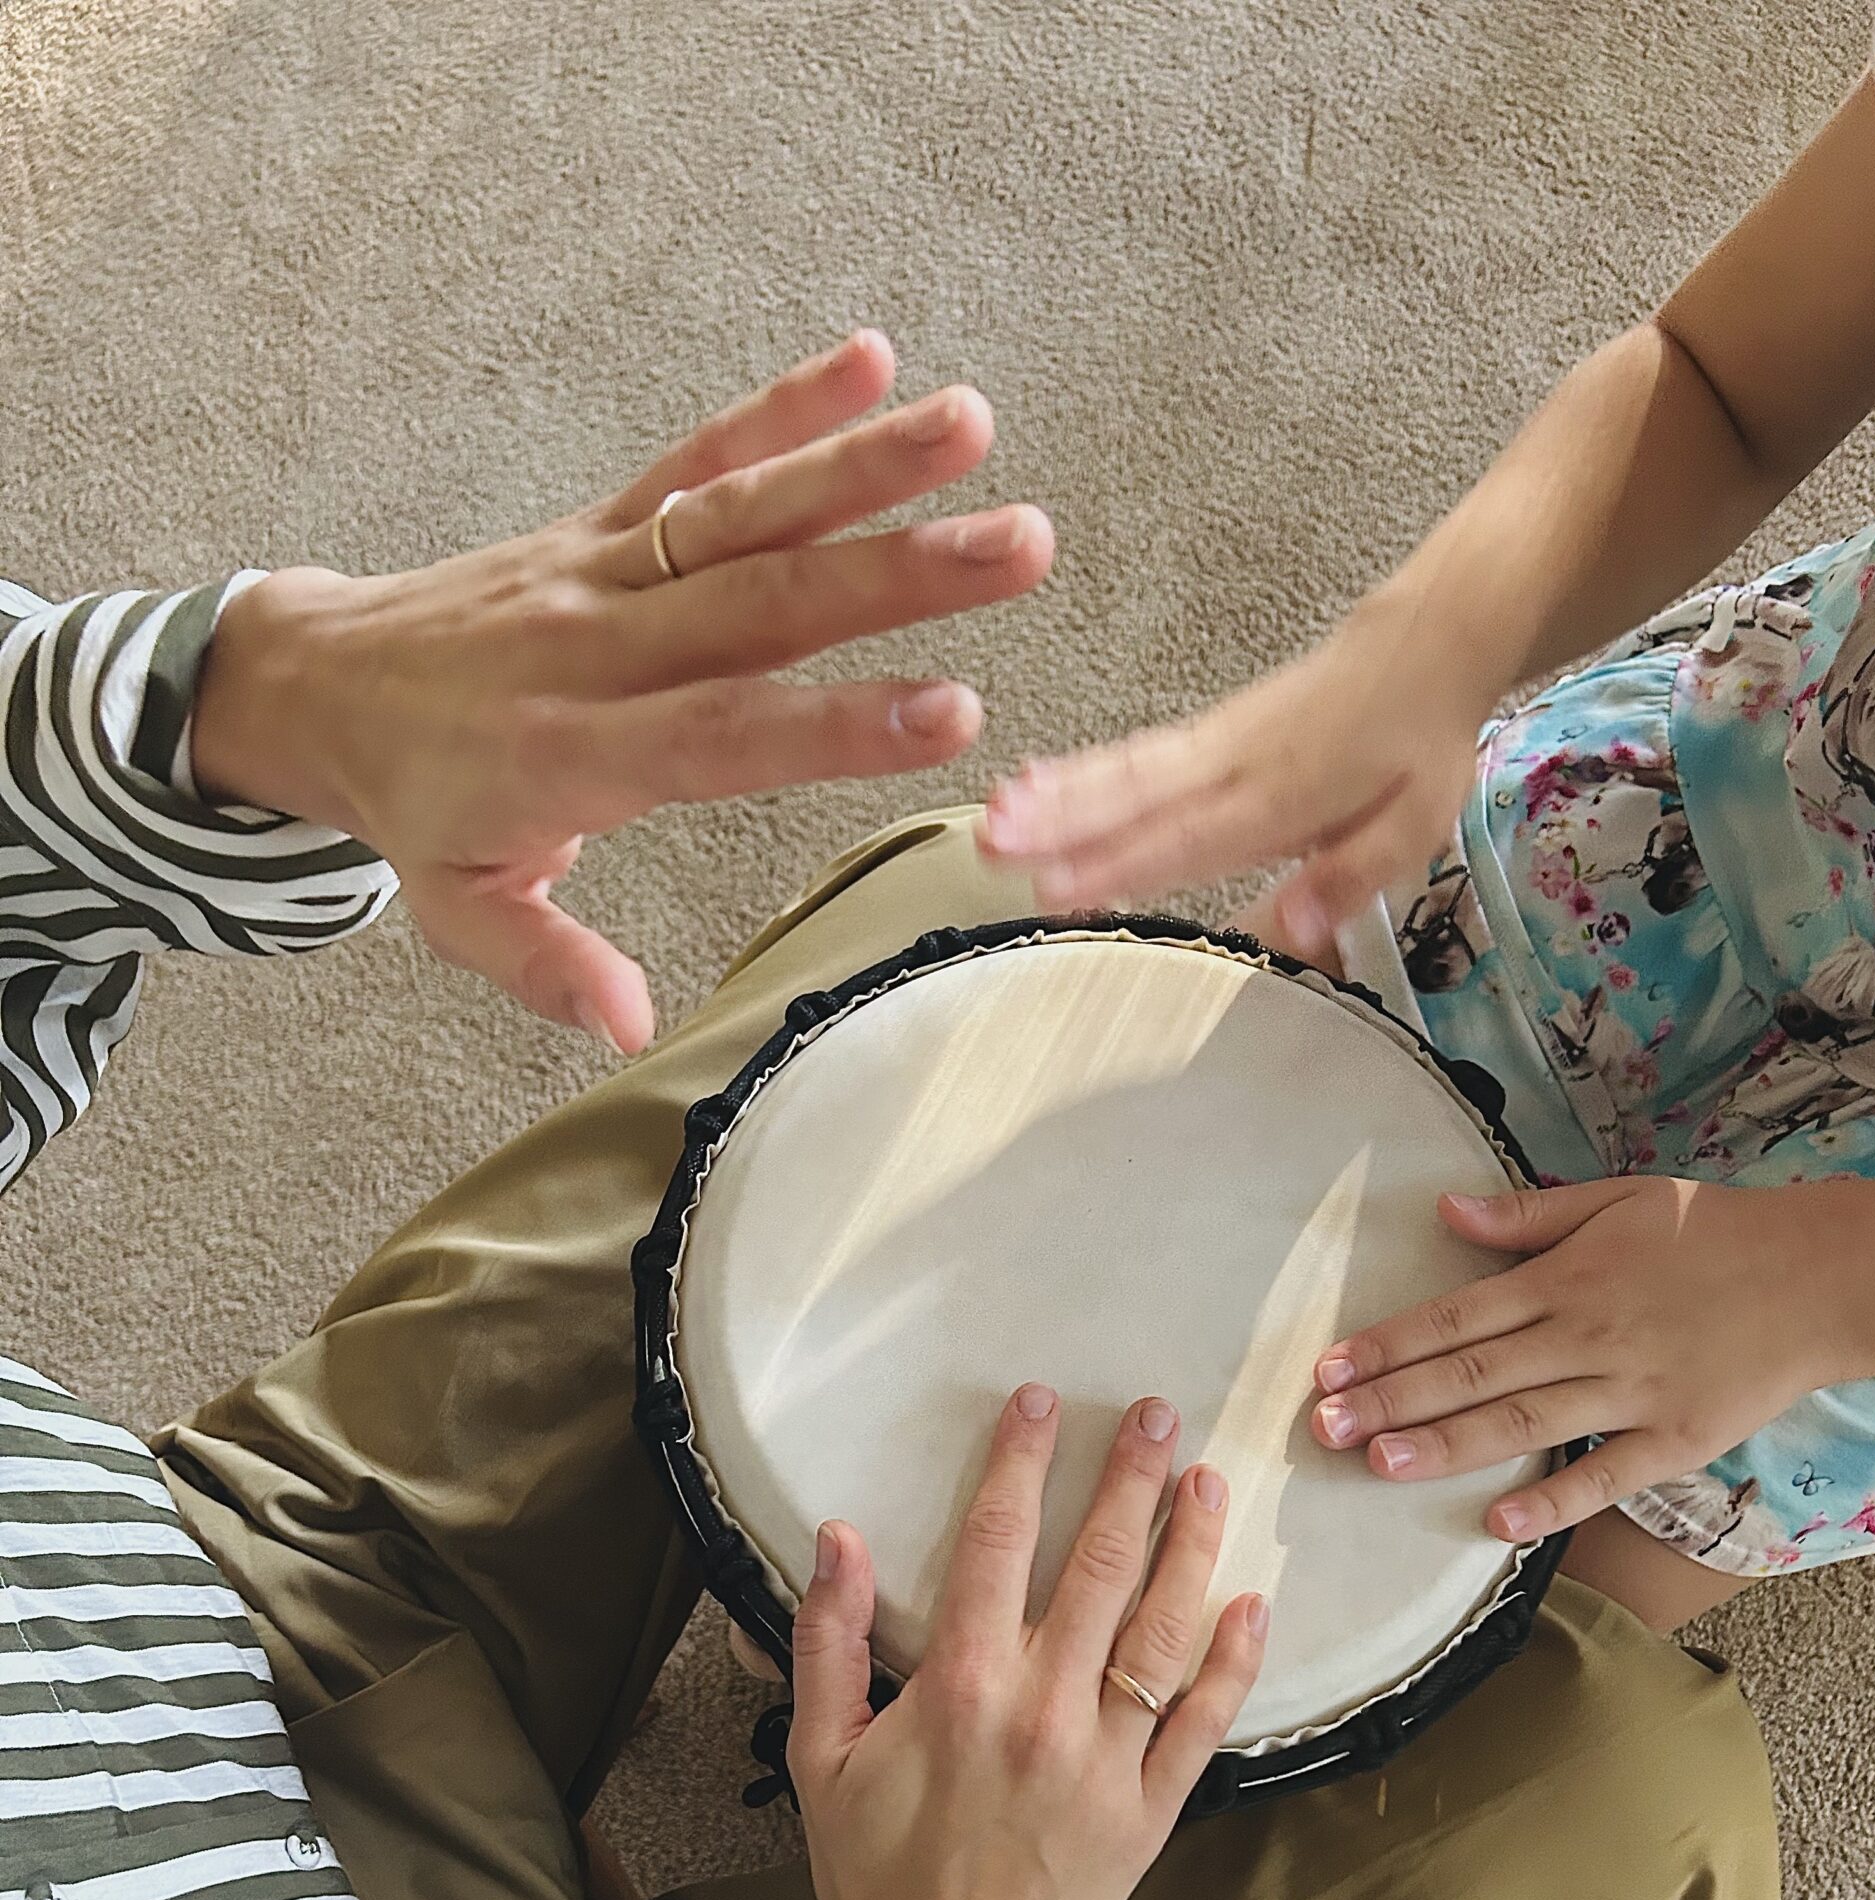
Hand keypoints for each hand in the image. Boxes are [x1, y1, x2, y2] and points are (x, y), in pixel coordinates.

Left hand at [191, 330, 1052, 1049]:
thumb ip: (546, 966)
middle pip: (763, 602)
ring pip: (744, 512)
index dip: (835, 722)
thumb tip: (631, 1029)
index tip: (950, 714)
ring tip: (968, 428)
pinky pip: (697, 459)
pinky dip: (779, 406)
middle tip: (1017, 546)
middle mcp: (600, 645)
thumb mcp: (457, 908)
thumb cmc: (412, 804)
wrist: (320, 684)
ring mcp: (605, 569)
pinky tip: (866, 360)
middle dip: (897, 574)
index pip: (722, 735)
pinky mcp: (607, 523)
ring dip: (861, 466)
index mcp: (572, 751)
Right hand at [787, 1385, 1266, 1899]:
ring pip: (1163, 1631)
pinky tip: (1253, 1603)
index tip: (1042, 1402)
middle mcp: (1042, 1710)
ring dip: (1192, 1548)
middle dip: (1132, 1478)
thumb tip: (836, 1534)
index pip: (997, 1541)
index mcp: (960, 1685)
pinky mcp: (1148, 1816)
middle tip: (1161, 1412)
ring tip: (1214, 1482)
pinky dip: (1233, 1663)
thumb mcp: (820, 1752)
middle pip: (1099, 1566)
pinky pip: (1202, 1725)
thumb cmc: (868, 1873)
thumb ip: (826, 1638)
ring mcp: (1105, 1763)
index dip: (1023, 1461)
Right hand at [974, 592, 1485, 958]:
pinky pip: (1133, 754)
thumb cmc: (1419, 742)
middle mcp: (1235, 764)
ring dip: (1054, 795)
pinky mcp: (1206, 732)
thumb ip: (1349, 877)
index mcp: (1285, 796)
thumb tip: (1294, 931)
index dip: (1122, 864)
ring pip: (1124, 771)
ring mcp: (1214, 742)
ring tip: (991, 819)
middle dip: (1060, 822)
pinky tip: (1032, 783)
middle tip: (992, 846)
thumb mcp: (1414, 824)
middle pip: (1137, 796)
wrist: (1427, 642)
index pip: (1189, 838)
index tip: (1056, 887)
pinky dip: (1077, 768)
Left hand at [1307, 1177, 1849, 1542]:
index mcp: (1566, 1279)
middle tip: (1322, 1428)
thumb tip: (1445, 1207)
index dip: (1389, 1344)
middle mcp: (1587, 1337)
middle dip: (1392, 1400)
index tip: (1329, 1369)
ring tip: (1380, 1464)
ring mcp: (1630, 1392)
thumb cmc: (1711, 1232)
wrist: (1820, 1274)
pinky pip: (1604, 1476)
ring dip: (1447, 1446)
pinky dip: (1553, 1502)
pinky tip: (1497, 1523)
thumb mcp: (1617, 1198)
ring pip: (1523, 1423)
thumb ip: (1527, 1214)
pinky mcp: (1674, 1439)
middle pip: (1473, 1373)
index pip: (1456, 1315)